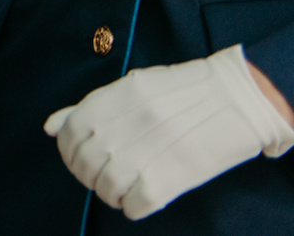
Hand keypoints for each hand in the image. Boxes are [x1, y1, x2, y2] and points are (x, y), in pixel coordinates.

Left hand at [43, 46, 293, 219]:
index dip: (69, 151)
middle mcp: (130, 121)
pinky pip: (134, 204)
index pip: (71, 132)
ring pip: (106, 187)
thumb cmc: (186, 92)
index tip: (79, 158)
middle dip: (87, 176)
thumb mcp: (135, 86)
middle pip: (85, 162)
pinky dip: (132, 207)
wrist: (242, 97)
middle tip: (103, 177)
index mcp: (119, 95)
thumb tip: (51, 127)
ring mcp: (151, 149)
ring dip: (110, 194)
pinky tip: (142, 198)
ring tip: (123, 189)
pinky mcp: (174, 176)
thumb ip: (91, 106)